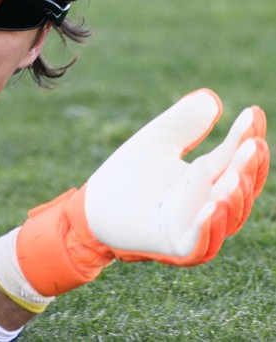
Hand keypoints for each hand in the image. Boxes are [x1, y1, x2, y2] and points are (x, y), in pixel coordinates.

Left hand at [0, 89, 268, 308]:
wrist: (92, 205)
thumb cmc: (127, 174)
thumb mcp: (157, 141)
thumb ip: (183, 122)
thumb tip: (211, 98)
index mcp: (210, 180)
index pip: (239, 159)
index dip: (248, 138)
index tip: (253, 112)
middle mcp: (210, 206)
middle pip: (241, 190)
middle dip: (249, 168)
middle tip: (252, 144)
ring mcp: (195, 229)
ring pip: (228, 218)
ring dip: (235, 198)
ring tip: (234, 175)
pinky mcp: (174, 248)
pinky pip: (199, 244)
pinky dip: (208, 227)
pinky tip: (212, 205)